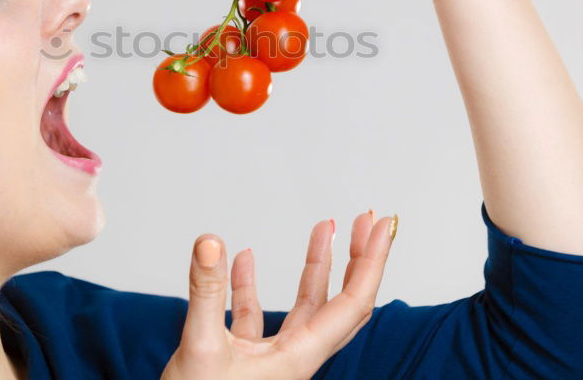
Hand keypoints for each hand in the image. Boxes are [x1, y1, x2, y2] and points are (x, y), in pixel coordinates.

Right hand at [161, 211, 396, 379]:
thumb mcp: (200, 351)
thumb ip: (206, 294)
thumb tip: (210, 244)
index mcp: (299, 359)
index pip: (352, 303)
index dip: (372, 261)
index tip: (382, 224)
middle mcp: (294, 358)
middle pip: (342, 303)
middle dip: (358, 260)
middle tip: (367, 221)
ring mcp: (271, 360)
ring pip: (306, 306)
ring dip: (316, 266)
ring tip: (324, 228)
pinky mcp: (244, 361)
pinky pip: (258, 316)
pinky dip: (253, 284)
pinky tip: (244, 259)